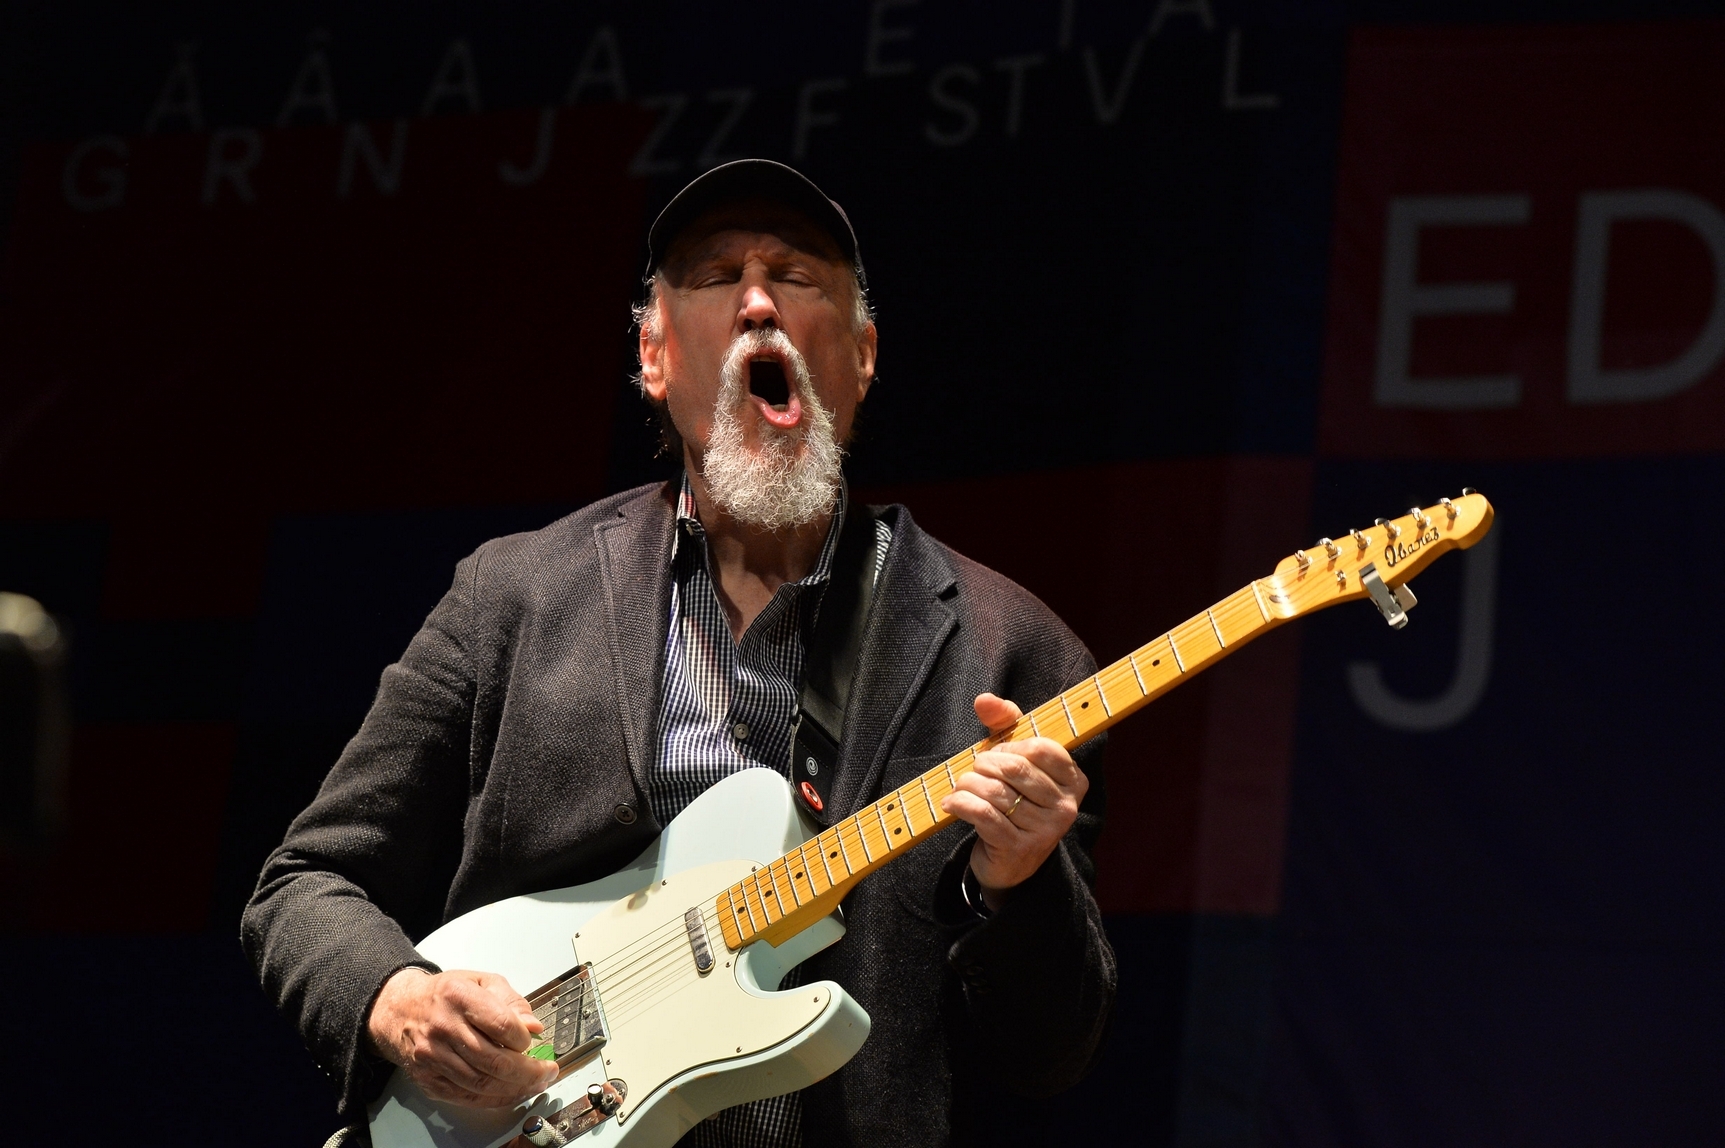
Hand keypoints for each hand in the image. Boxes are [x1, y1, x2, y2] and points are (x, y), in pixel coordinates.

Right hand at [367, 967, 559, 1106]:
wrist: (401, 1011)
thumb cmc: (445, 995)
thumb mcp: (481, 982)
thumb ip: (511, 1002)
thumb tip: (534, 1027)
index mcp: (458, 997)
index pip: (500, 1024)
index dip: (524, 1038)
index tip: (534, 1041)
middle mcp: (443, 1028)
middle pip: (493, 1060)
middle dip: (529, 1071)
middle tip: (547, 1071)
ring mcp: (433, 1057)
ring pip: (482, 1083)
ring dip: (516, 1088)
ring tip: (536, 1084)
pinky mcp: (429, 1080)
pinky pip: (467, 1097)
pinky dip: (495, 1099)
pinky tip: (512, 1092)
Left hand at [940, 692, 1087, 910]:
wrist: (1011, 862)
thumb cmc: (1015, 800)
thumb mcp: (1015, 758)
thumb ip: (1004, 723)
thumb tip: (984, 700)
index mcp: (1074, 781)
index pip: (1039, 747)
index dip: (1009, 746)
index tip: (996, 754)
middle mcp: (1066, 807)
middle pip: (1014, 768)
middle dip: (983, 764)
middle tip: (973, 770)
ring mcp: (1045, 831)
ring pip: (995, 792)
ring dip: (967, 785)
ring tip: (960, 787)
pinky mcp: (1018, 848)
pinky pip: (983, 815)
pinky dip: (961, 804)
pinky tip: (952, 803)